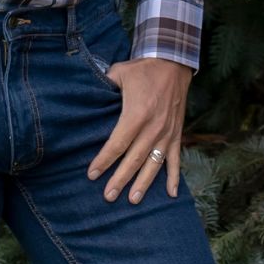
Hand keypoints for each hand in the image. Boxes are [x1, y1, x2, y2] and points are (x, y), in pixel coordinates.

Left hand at [86, 57, 192, 202]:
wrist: (173, 63)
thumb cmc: (143, 69)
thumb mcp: (120, 73)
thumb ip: (105, 86)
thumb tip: (86, 94)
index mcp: (136, 114)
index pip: (117, 144)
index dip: (104, 160)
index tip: (92, 174)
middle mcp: (153, 128)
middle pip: (133, 160)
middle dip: (120, 179)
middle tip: (108, 196)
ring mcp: (166, 133)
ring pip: (153, 164)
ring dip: (143, 184)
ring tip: (132, 200)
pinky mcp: (177, 134)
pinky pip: (175, 160)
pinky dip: (174, 177)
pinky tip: (172, 194)